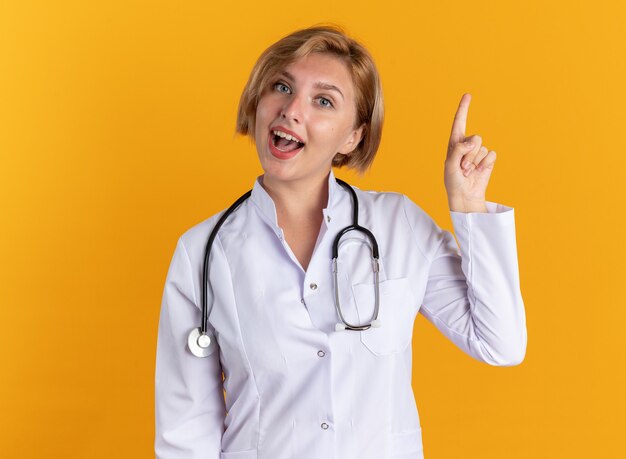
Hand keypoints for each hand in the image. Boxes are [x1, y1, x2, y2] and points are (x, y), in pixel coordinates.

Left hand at [444, 93, 495, 212]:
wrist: (464, 195)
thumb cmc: (453, 181)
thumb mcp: (450, 165)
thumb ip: (458, 150)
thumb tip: (473, 142)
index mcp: (454, 143)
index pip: (459, 122)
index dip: (464, 109)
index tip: (468, 95)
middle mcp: (467, 145)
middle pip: (475, 138)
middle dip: (469, 154)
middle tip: (462, 169)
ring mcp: (478, 152)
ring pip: (482, 148)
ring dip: (475, 162)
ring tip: (468, 172)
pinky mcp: (487, 160)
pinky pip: (490, 155)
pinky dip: (484, 165)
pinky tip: (478, 172)